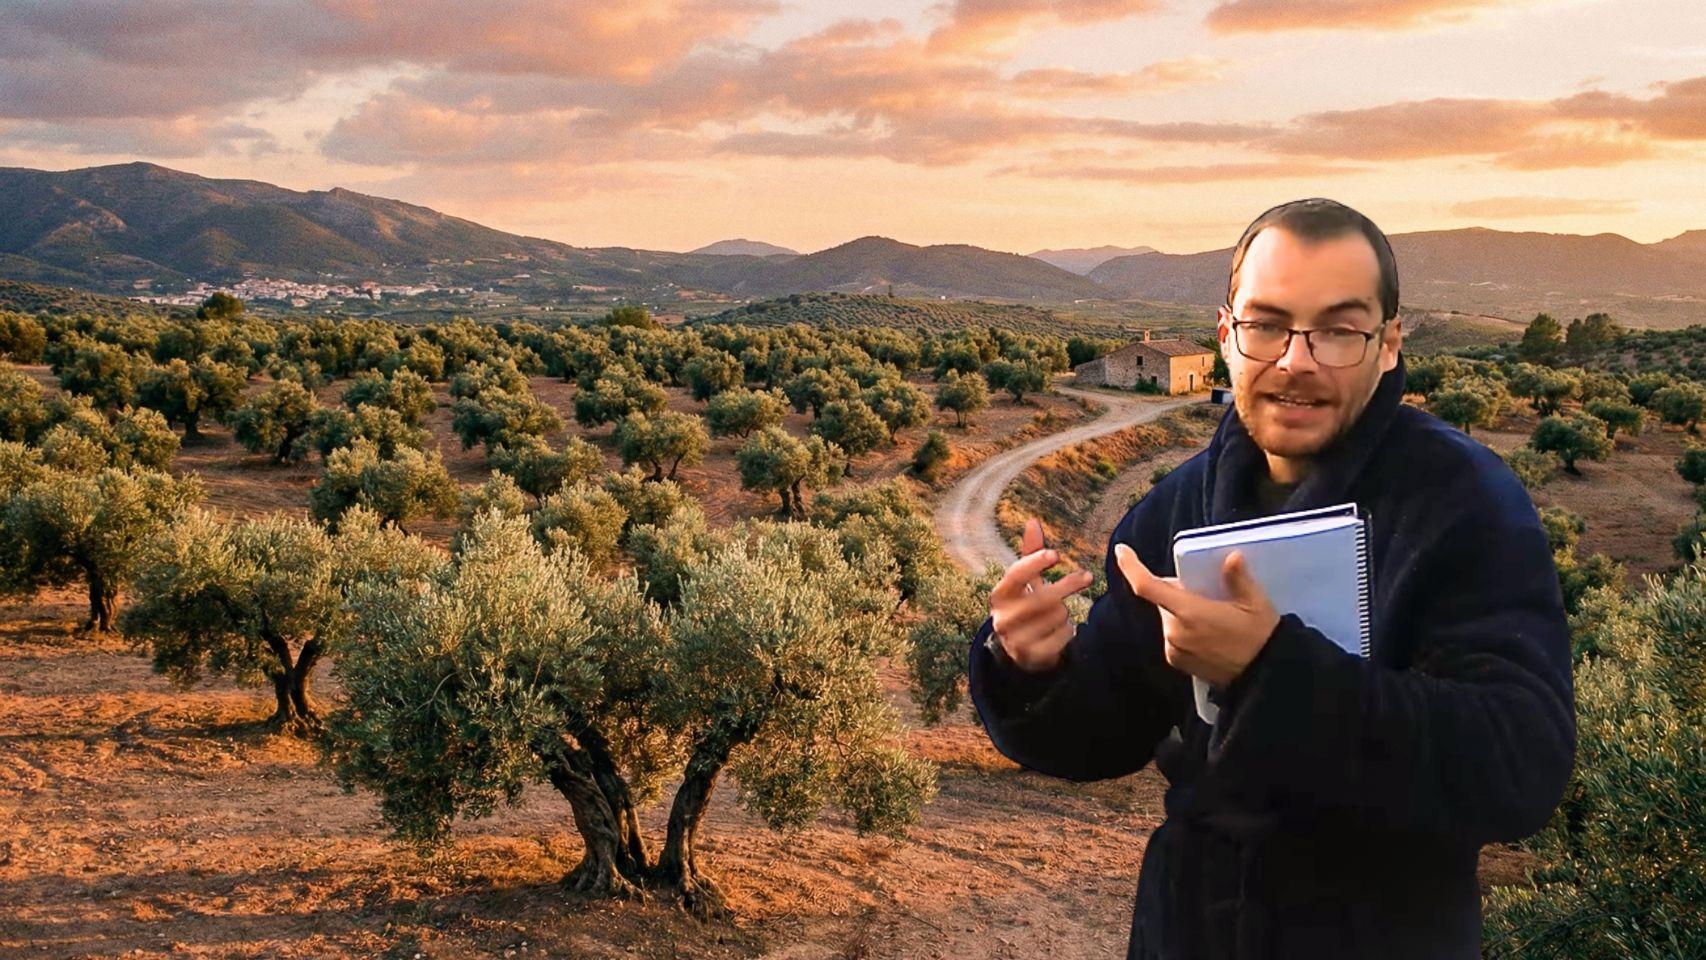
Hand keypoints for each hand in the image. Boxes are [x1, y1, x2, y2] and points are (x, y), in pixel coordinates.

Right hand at [988, 517, 1095, 672]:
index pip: (1016, 575)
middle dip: (1068, 585)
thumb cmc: (1025, 605)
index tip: (1056, 554)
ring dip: (1065, 612)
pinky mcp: (1031, 656)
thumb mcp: (1025, 582)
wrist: (1019, 649)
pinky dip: (1068, 631)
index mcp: (1000, 594)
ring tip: (1059, 613)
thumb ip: (1030, 553)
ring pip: (1057, 616)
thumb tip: (1033, 521)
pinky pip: (1063, 636)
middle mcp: (1003, 617)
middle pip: (1044, 597)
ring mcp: (1015, 639)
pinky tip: (1061, 631)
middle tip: (1088, 576)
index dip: (1035, 563)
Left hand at [1113, 543, 1279, 688]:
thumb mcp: (1255, 604)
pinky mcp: (1176, 661)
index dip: (1131, 567)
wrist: (1263, 677)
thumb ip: (1238, 579)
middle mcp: (1175, 631)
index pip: (1148, 587)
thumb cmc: (1260, 637)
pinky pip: (1172, 634)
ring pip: (1168, 617)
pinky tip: (1206, 631)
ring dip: (1180, 610)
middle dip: (1177, 590)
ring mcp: (1174, 648)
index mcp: (1190, 613)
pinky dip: (1182, 627)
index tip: (1121, 551)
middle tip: (1204, 591)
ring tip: (1211, 615)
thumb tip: (1232, 557)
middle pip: (1163, 600)